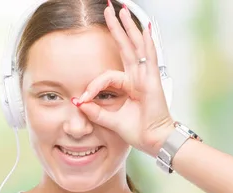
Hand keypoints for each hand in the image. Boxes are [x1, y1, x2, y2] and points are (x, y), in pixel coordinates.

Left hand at [73, 3, 173, 156]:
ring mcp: (145, 76)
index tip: (81, 100)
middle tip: (108, 9)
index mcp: (129, 86)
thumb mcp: (110, 120)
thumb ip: (96, 111)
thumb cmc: (138, 132)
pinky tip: (143, 28)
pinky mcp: (152, 80)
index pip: (106, 76)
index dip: (91, 86)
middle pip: (125, 47)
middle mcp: (138, 77)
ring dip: (128, 28)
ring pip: (135, 46)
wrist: (153, 141)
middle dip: (116, 28)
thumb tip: (78, 103)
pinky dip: (146, 42)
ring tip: (121, 10)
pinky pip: (148, 56)